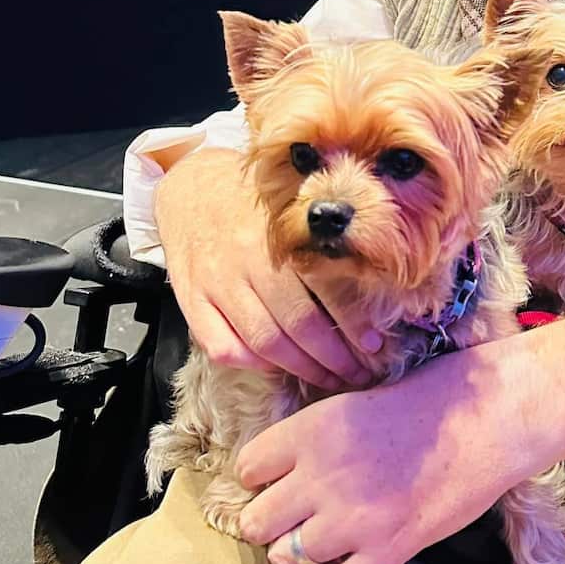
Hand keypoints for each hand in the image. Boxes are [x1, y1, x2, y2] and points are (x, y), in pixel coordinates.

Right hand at [156, 147, 380, 389]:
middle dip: (332, 358)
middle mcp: (248, 259)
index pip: (327, 289)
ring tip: (326, 378)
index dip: (354, 325)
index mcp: (282, 234)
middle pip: (297, 325)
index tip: (375, 346)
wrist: (192, 185)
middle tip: (357, 374)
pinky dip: (250, 364)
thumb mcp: (294, 204)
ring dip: (300, 369)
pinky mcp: (189, 298)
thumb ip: (323, 240)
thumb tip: (371, 277)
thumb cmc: (254, 199)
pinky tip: (274, 366)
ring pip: (263, 342)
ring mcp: (215, 281)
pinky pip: (220, 346)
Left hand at [237, 345, 536, 563]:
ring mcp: (352, 519)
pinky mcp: (388, 551)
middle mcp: (320, 476)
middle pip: (254, 522)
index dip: (263, 476)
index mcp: (311, 429)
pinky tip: (354, 559)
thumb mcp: (357, 398)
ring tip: (328, 537)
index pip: (247, 469)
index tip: (286, 475)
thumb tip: (283, 469)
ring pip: (285, 560)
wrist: (490, 416)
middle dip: (273, 521)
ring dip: (302, 552)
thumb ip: (315, 435)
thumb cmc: (431, 397)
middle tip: (300, 513)